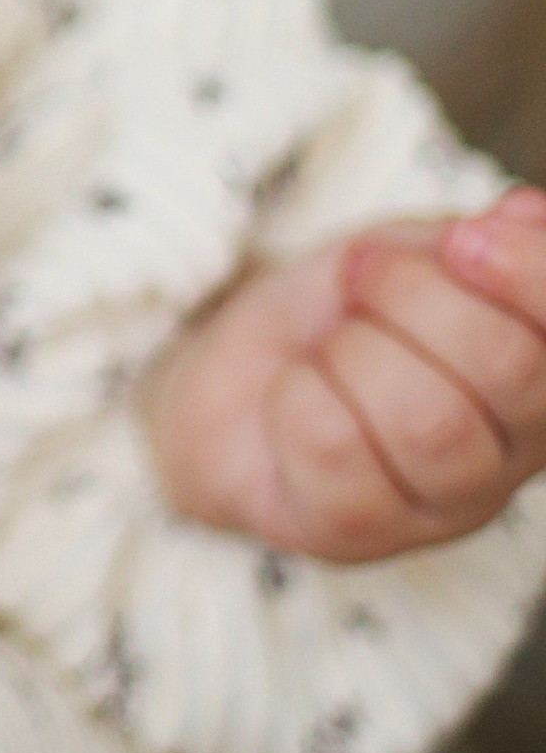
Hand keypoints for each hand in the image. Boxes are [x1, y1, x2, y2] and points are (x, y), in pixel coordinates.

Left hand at [142, 187, 545, 561]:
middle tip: (365, 278)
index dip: (533, 277)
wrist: (238, 369)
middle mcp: (518, 453)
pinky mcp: (359, 535)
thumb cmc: (345, 310)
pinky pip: (334, 447)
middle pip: (507, 370)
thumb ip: (483, 240)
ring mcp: (444, 505)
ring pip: (427, 421)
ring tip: (333, 344)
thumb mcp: (416, 249)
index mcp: (545, 375)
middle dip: (414, 297)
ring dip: (354, 351)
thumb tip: (527, 217)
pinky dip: (298, 394)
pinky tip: (298, 394)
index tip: (466, 237)